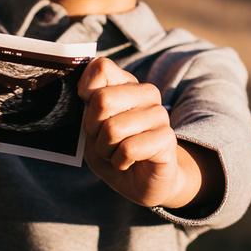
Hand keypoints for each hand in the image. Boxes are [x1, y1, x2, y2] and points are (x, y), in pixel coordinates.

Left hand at [79, 58, 219, 209]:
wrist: (143, 183)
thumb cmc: (115, 151)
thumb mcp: (93, 128)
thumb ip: (88, 106)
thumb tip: (85, 93)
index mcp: (127, 84)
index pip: (101, 68)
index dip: (86, 92)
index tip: (92, 113)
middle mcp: (146, 94)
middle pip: (102, 100)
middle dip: (93, 129)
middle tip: (105, 140)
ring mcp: (159, 115)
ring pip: (113, 129)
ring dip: (106, 150)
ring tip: (117, 153)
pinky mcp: (166, 138)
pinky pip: (128, 149)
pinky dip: (120, 161)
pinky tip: (128, 162)